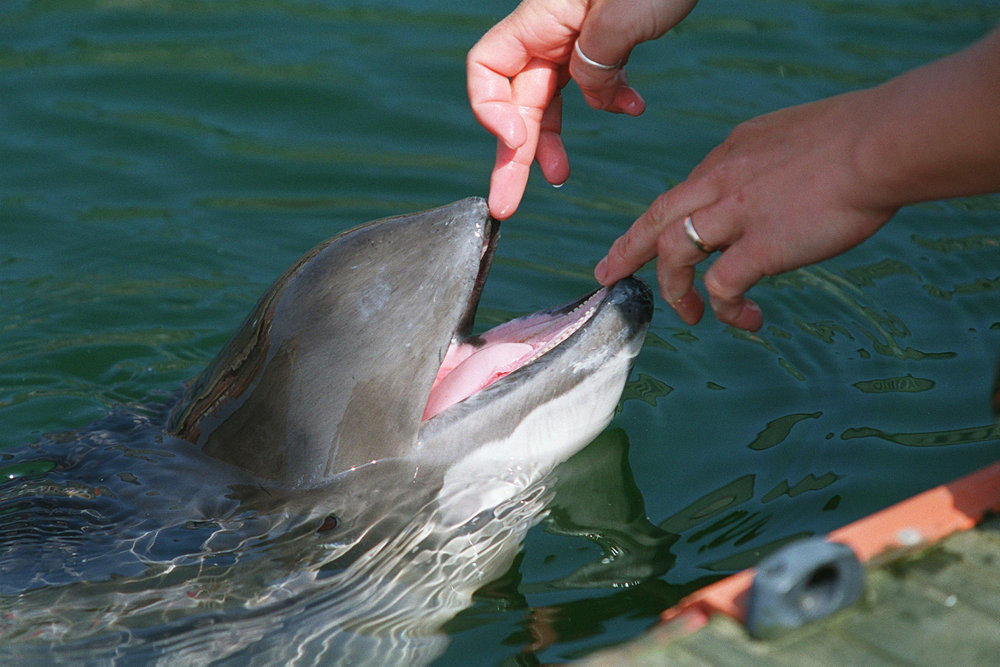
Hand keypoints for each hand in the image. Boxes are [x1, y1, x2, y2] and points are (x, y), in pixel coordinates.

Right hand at [467, 0, 697, 218]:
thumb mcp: (622, 21)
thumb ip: (593, 67)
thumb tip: (589, 97)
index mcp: (541, 19)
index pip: (487, 71)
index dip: (492, 113)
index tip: (519, 144)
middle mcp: (550, 30)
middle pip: (516, 99)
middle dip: (513, 154)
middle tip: (506, 204)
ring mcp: (576, 35)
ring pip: (551, 96)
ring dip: (553, 138)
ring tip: (562, 174)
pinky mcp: (606, 40)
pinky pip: (592, 80)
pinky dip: (607, 100)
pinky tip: (633, 107)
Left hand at [594, 92, 896, 330]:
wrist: (882, 143)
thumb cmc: (861, 138)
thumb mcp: (795, 136)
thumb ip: (769, 162)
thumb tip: (769, 182)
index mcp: (731, 153)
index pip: (683, 191)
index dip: (660, 218)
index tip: (645, 235)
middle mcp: (720, 180)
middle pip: (657, 219)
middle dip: (628, 249)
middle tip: (608, 273)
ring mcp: (734, 213)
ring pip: (675, 254)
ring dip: (676, 290)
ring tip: (691, 317)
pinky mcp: (757, 246)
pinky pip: (721, 287)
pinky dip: (727, 309)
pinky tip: (747, 320)